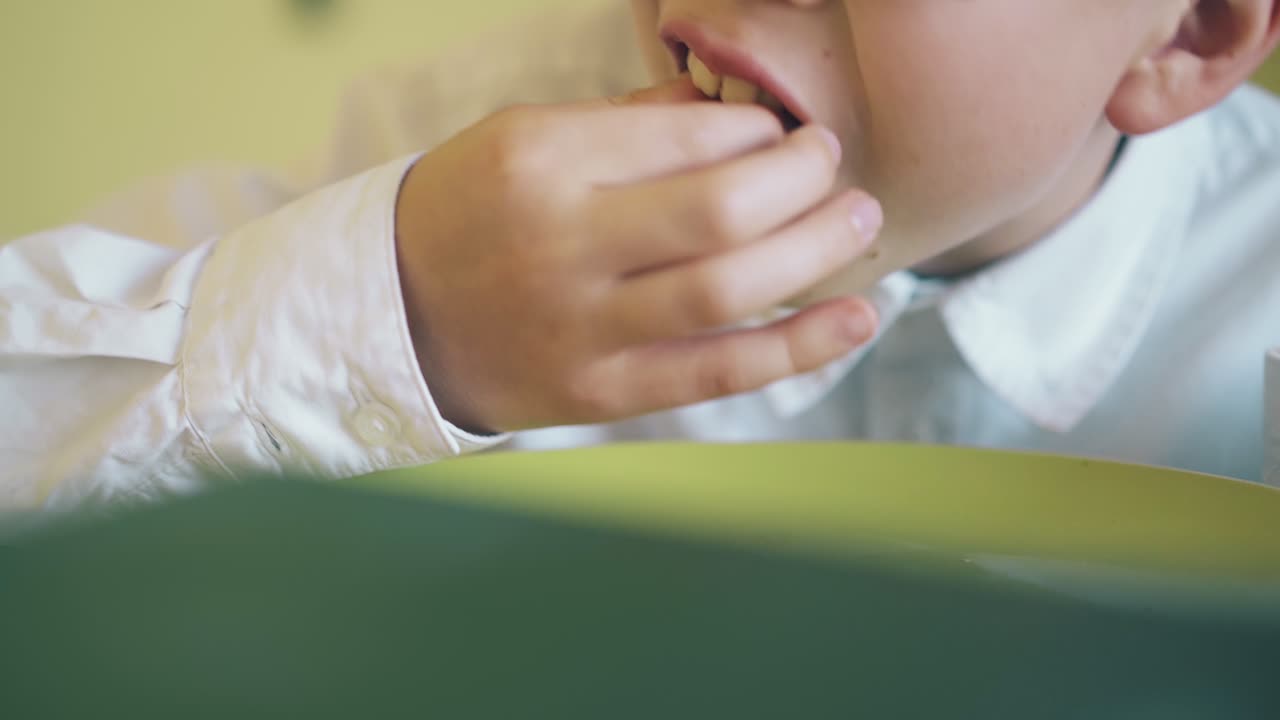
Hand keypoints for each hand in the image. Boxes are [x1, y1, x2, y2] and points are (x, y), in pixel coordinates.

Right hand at [394, 77, 881, 432]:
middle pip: (721, 210)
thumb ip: (624, 124)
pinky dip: (797, 348)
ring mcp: (583, 328)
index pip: (684, 137)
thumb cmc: (466, 213)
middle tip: (831, 162)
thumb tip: (730, 116)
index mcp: (538, 162)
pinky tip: (858, 319)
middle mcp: (562, 244)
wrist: (392, 320)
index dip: (755, 132)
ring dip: (815, 250)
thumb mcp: (519, 139)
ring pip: (728, 290)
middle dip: (802, 179)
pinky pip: (716, 373)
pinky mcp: (602, 393)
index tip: (778, 135)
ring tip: (859, 219)